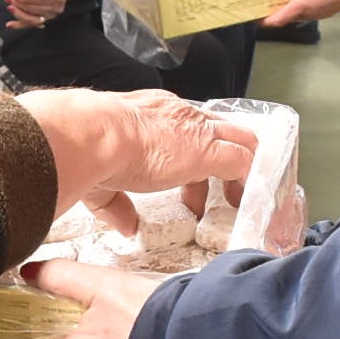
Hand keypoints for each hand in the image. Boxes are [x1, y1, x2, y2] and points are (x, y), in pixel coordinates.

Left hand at [6, 0, 81, 28]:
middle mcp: (55, 8)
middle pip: (34, 9)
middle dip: (19, 5)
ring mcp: (51, 16)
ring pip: (32, 18)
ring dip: (18, 14)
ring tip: (10, 7)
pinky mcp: (46, 19)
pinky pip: (31, 24)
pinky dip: (20, 25)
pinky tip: (10, 25)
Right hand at [17, 86, 259, 232]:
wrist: (95, 136)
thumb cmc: (89, 148)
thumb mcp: (102, 179)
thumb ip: (115, 203)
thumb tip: (124, 225)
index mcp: (150, 113)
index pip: (183, 127)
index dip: (189, 154)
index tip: (186, 179)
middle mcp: (178, 115)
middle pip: (216, 130)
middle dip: (222, 157)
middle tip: (218, 191)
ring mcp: (197, 131)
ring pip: (239, 141)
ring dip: (242, 169)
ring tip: (240, 198)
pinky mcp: (209, 150)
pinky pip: (244, 162)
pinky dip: (250, 180)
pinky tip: (248, 199)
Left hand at [265, 0, 339, 25]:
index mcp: (300, 5)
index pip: (277, 21)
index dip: (265, 21)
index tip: (257, 17)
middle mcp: (307, 14)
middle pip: (287, 18)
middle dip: (276, 11)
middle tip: (268, 2)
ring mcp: (318, 15)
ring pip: (299, 15)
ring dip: (291, 8)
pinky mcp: (326, 12)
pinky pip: (309, 12)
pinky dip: (302, 6)